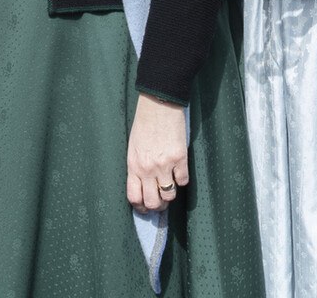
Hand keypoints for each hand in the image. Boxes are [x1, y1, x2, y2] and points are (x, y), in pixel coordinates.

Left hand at [125, 94, 188, 213]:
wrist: (158, 107)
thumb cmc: (144, 126)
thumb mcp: (133, 148)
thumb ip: (137, 168)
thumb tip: (143, 186)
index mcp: (133, 165)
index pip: (134, 197)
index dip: (140, 207)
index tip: (145, 208)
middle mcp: (147, 168)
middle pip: (153, 202)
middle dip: (157, 206)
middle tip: (161, 202)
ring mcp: (164, 165)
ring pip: (169, 195)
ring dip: (170, 194)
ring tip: (169, 186)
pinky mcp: (180, 159)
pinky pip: (183, 181)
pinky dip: (182, 179)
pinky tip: (178, 170)